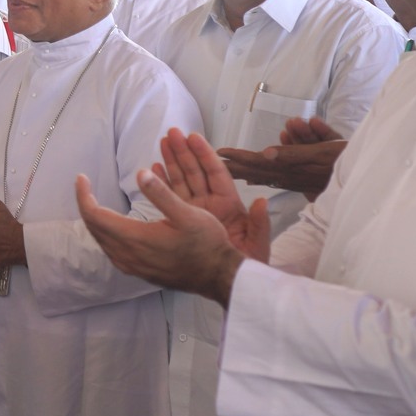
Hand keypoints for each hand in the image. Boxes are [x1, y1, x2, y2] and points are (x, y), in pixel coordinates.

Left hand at [75, 169, 239, 303]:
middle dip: (86, 205)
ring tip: (95, 201)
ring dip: (95, 221)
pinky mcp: (138, 272)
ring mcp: (132, 266)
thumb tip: (140, 174)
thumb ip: (161, 194)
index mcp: (136, 238)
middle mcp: (128, 255)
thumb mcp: (188, 214)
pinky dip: (105, 234)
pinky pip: (111, 251)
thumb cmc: (206, 244)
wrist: (218, 276)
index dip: (84, 195)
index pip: (95, 216)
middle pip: (94, 229)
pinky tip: (112, 226)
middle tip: (86, 185)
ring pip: (101, 241)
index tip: (82, 177)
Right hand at [156, 130, 269, 262]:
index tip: (194, 137)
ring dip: (172, 162)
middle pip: (196, 172)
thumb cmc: (249, 262)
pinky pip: (172, 198)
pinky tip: (154, 170)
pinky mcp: (184, 221)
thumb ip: (259, 223)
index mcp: (229, 205)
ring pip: (182, 181)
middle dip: (184, 152)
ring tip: (162, 144)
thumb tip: (261, 202)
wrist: (233, 283)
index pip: (216, 173)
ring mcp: (197, 212)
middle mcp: (212, 204)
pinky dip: (163, 184)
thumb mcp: (257, 243)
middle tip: (172, 133)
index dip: (205, 154)